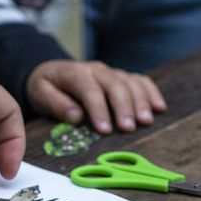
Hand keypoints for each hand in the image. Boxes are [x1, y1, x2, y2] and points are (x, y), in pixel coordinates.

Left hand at [26, 59, 166, 133]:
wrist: (51, 71)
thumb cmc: (45, 87)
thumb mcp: (40, 94)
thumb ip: (56, 104)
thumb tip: (77, 117)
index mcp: (75, 73)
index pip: (90, 90)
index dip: (99, 109)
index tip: (105, 130)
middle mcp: (96, 70)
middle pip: (114, 85)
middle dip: (123, 106)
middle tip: (129, 128)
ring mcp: (111, 72)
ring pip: (130, 82)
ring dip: (140, 101)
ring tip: (146, 121)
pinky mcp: (121, 77)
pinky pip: (140, 80)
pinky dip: (151, 92)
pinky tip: (159, 107)